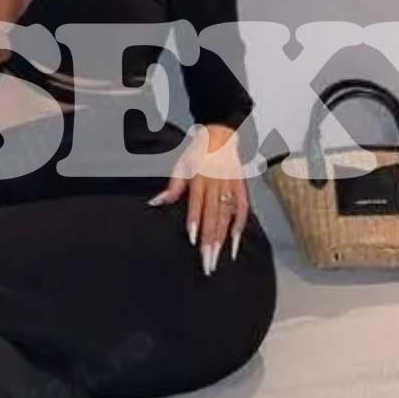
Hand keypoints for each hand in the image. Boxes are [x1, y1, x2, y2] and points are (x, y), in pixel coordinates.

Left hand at [148, 123, 247, 275]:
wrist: (221, 135)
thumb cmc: (198, 153)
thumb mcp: (181, 165)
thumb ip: (172, 187)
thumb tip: (156, 202)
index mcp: (200, 178)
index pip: (198, 205)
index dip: (196, 222)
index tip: (194, 241)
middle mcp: (217, 184)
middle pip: (213, 216)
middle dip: (209, 240)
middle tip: (206, 262)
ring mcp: (231, 187)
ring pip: (227, 216)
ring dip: (222, 239)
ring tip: (217, 258)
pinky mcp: (241, 187)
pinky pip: (242, 209)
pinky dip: (239, 225)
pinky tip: (234, 243)